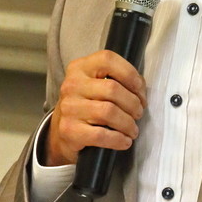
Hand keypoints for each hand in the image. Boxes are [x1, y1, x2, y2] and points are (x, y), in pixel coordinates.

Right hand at [46, 50, 146, 165]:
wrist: (61, 133)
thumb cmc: (86, 106)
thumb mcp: (95, 85)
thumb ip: (116, 80)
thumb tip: (140, 92)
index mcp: (80, 68)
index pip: (108, 60)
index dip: (130, 74)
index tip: (140, 91)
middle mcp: (72, 85)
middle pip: (112, 89)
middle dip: (133, 104)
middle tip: (138, 113)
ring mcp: (69, 108)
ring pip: (109, 112)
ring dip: (128, 123)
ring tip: (133, 129)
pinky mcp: (69, 130)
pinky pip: (102, 135)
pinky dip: (119, 139)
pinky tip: (124, 141)